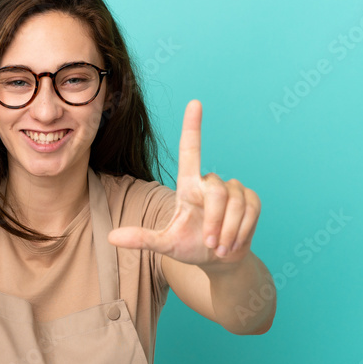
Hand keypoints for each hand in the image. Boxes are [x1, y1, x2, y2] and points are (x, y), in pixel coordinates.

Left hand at [107, 100, 260, 266]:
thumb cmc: (190, 247)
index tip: (194, 102)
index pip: (191, 150)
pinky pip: (251, 210)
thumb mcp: (165, 244)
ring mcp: (234, 189)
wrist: (220, 261)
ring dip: (228, 230)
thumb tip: (110, 237)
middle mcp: (211, 182)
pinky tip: (234, 243)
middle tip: (210, 243)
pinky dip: (241, 230)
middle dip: (215, 221)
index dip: (192, 126)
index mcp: (189, 185)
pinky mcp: (252, 199)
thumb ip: (141, 238)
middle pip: (216, 191)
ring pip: (235, 203)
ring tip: (220, 246)